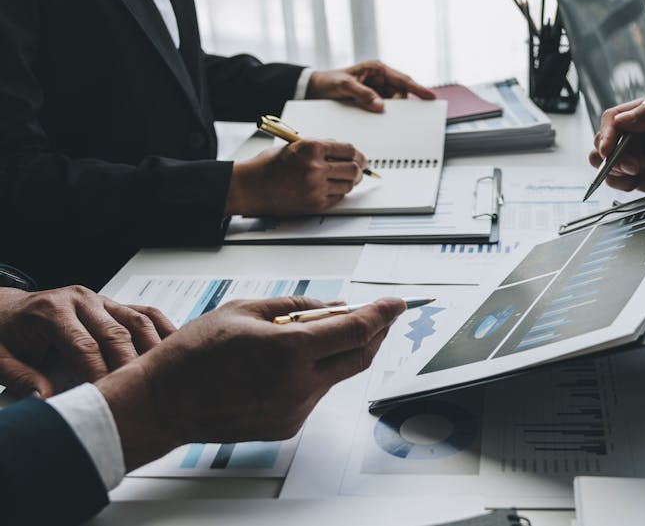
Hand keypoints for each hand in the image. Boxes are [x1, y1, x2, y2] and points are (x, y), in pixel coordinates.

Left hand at [0, 286, 173, 397]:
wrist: (7, 310)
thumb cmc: (6, 333)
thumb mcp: (0, 358)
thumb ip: (21, 378)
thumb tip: (46, 399)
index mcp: (53, 310)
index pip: (84, 346)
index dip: (99, 374)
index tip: (109, 397)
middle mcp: (81, 300)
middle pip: (116, 334)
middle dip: (131, 366)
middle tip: (142, 392)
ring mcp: (101, 300)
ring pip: (137, 321)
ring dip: (154, 347)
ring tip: (165, 373)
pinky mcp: (113, 305)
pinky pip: (144, 313)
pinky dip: (162, 328)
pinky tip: (174, 346)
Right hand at [96, 296, 405, 470]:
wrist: (163, 403)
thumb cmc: (194, 355)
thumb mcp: (245, 310)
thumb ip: (295, 307)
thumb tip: (331, 307)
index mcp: (289, 352)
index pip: (356, 330)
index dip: (382, 314)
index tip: (396, 303)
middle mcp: (299, 386)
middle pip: (359, 356)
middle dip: (376, 333)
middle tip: (380, 314)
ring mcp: (295, 410)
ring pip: (337, 375)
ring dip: (340, 351)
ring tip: (320, 332)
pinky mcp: (287, 425)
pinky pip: (316, 392)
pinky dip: (316, 371)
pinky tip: (294, 360)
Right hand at [226, 139, 366, 216]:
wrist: (249, 187)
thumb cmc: (267, 166)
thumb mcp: (294, 146)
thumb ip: (319, 147)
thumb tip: (341, 151)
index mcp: (312, 147)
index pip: (348, 150)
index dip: (358, 155)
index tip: (360, 158)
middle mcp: (316, 167)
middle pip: (353, 168)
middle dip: (359, 169)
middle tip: (359, 170)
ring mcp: (316, 187)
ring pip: (348, 185)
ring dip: (348, 183)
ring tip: (343, 180)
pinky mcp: (314, 204)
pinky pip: (337, 198)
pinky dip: (338, 194)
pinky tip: (331, 189)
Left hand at [306, 60, 435, 111]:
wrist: (313, 89)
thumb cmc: (328, 82)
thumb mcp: (343, 86)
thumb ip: (362, 94)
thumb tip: (380, 105)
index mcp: (376, 69)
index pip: (403, 80)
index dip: (418, 89)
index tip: (431, 97)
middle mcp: (379, 78)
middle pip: (400, 93)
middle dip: (399, 104)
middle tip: (394, 114)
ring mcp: (376, 89)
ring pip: (393, 102)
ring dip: (390, 110)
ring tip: (378, 114)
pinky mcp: (371, 99)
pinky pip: (383, 107)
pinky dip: (383, 113)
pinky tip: (377, 117)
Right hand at [588, 98, 644, 198]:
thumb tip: (623, 118)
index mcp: (642, 114)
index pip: (612, 119)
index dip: (607, 133)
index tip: (608, 148)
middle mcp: (632, 133)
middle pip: (602, 141)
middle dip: (613, 156)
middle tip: (634, 166)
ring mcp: (630, 154)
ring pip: (602, 161)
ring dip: (617, 169)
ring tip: (639, 171)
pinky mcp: (630, 174)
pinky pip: (612, 179)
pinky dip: (622, 183)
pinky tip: (639, 180)